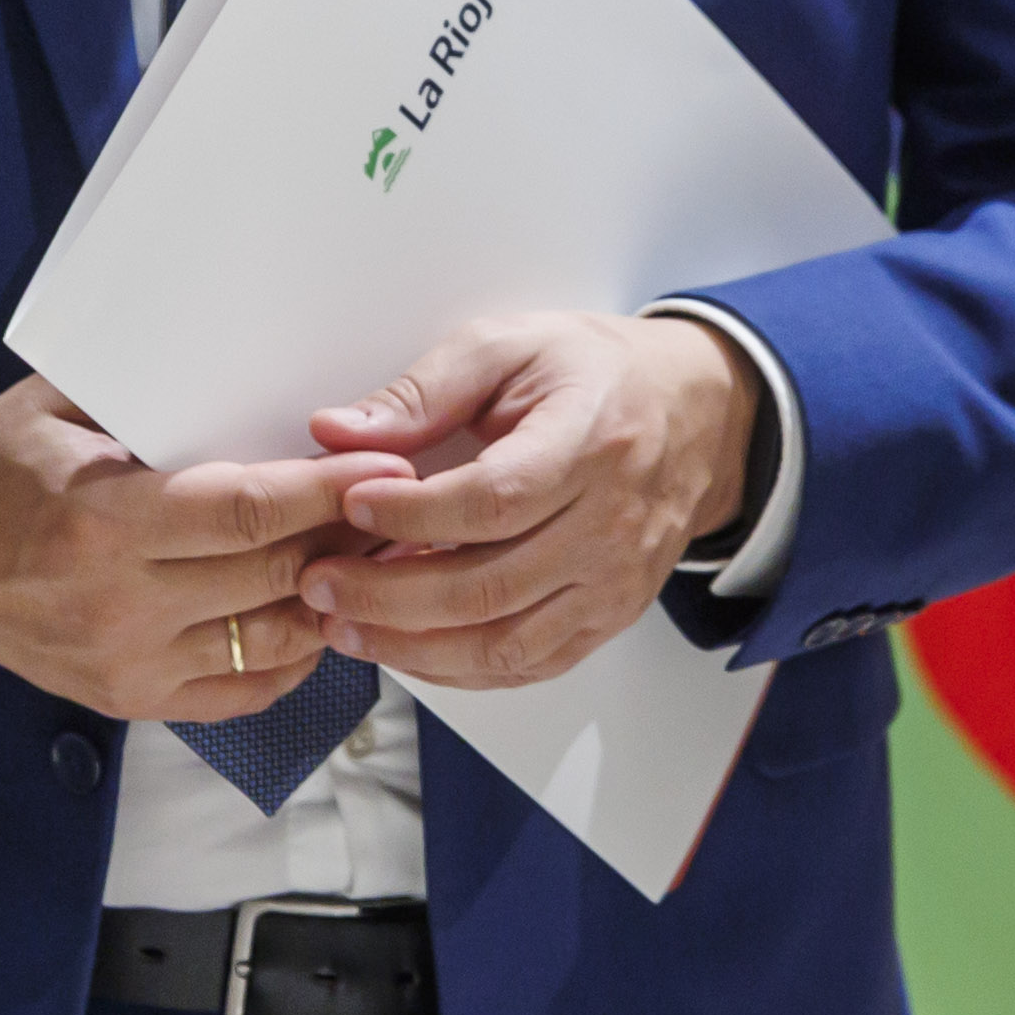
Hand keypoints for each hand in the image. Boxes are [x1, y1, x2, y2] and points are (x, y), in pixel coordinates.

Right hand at [0, 374, 407, 723]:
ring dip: (334, 595)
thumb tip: (256, 358)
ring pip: (276, 639)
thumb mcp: (54, 409)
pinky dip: (295, 651)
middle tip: (408, 501)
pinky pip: (247, 688)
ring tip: (374, 550)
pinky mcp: (133, 702)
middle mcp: (118, 605)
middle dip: (350, 538)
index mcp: (99, 522)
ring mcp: (128, 664)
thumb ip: (148, 394)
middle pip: (274, 577)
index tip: (388, 465)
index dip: (326, 492)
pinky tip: (317, 606)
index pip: (243, 512)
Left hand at [296, 312, 756, 690]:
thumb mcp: (512, 345)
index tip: (348, 504)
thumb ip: (424, 390)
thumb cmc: (596, 374)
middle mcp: (609, 526)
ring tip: (343, 627)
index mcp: (589, 443)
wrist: (695, 414)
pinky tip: (404, 647)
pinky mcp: (607, 618)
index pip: (494, 500)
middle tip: (319, 582)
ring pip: (505, 642)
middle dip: (387, 595)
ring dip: (413, 645)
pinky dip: (458, 668)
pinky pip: (527, 665)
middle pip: (489, 585)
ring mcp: (613, 583)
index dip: (413, 513)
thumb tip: (336, 430)